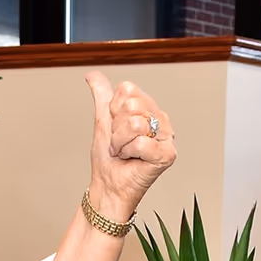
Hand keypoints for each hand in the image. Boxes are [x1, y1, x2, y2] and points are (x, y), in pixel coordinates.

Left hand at [84, 72, 175, 222]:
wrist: (107, 185)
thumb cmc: (108, 159)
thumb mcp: (103, 121)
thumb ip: (102, 96)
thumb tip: (93, 75)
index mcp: (149, 109)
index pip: (128, 90)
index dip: (114, 110)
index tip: (116, 128)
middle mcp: (161, 121)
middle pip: (132, 105)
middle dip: (117, 128)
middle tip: (120, 143)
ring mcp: (167, 138)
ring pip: (135, 123)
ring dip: (121, 142)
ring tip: (125, 152)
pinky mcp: (167, 154)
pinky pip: (141, 141)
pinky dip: (129, 152)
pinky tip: (133, 160)